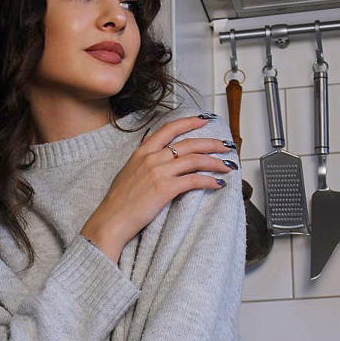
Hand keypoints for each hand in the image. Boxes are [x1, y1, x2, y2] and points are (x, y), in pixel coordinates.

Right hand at [81, 114, 235, 261]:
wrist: (111, 219)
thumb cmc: (118, 201)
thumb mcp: (128, 171)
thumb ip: (144, 161)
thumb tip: (158, 158)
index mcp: (142, 151)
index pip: (169, 129)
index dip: (189, 122)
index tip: (204, 120)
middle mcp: (152, 158)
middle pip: (189, 143)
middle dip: (212, 143)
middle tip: (226, 146)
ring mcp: (159, 172)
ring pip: (195, 159)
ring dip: (215, 162)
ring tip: (227, 165)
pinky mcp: (165, 189)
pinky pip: (194, 180)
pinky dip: (209, 180)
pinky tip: (218, 183)